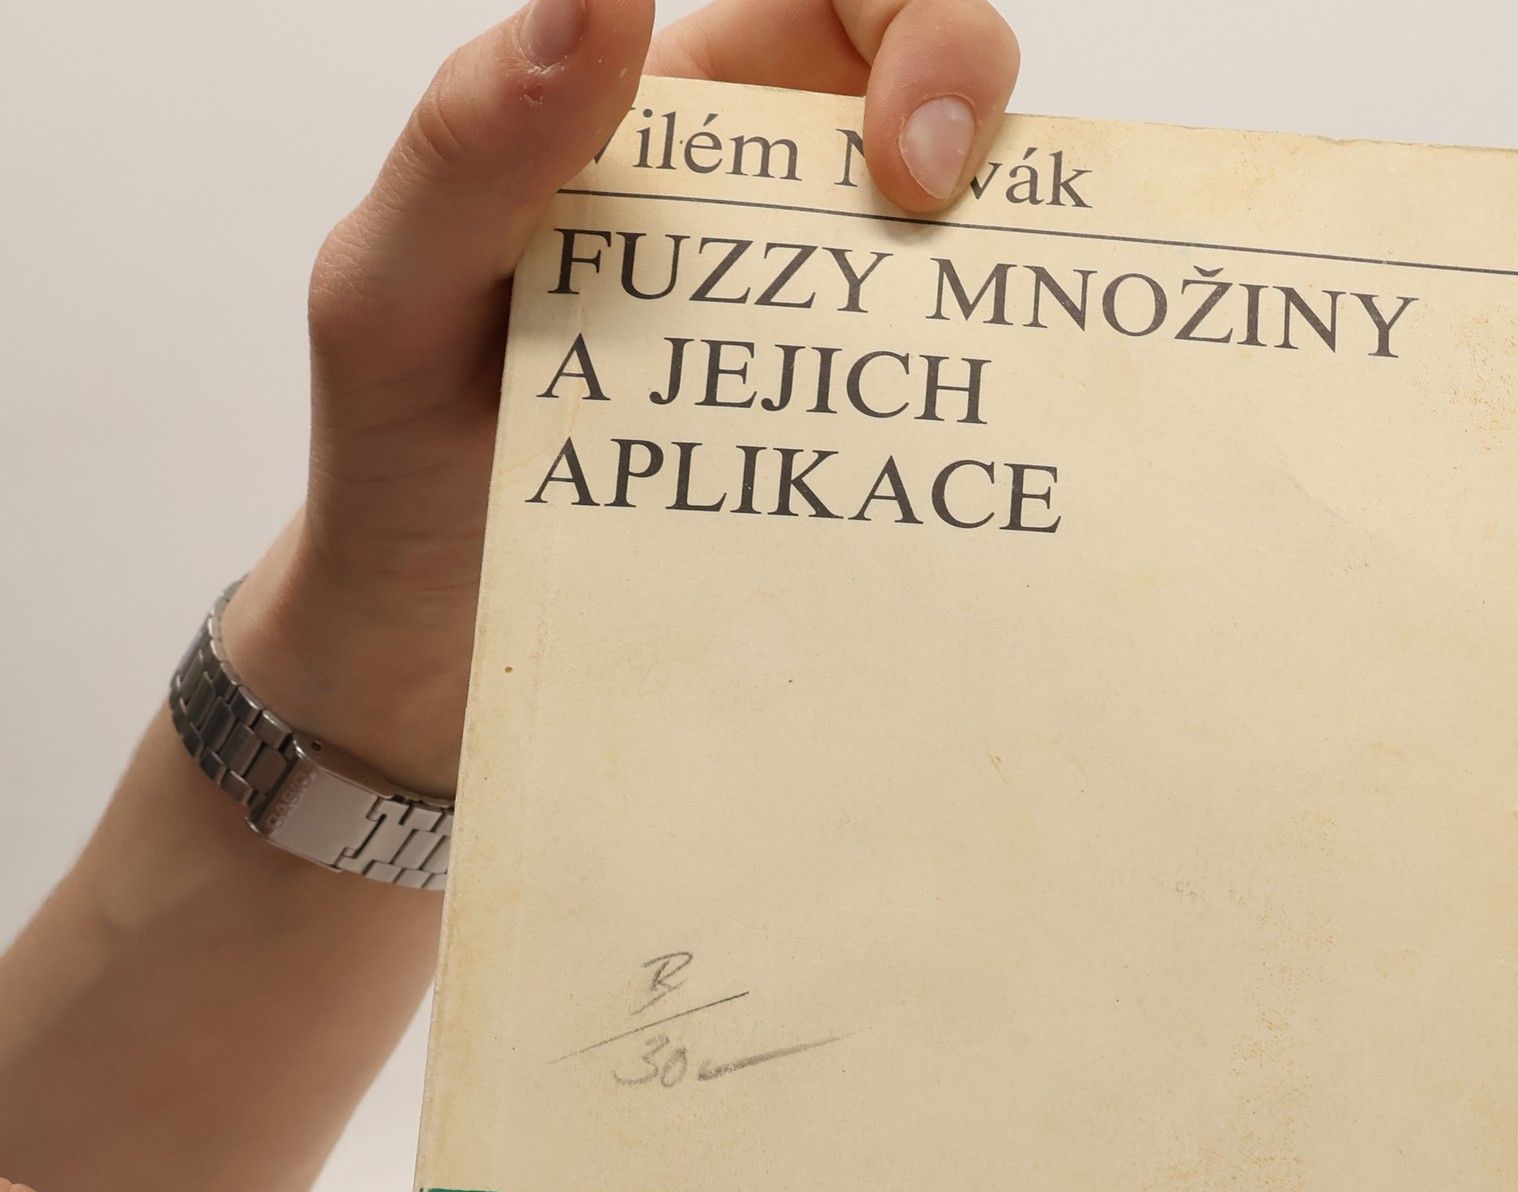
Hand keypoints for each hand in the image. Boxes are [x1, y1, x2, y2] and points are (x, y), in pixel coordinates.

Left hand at [222, 0, 1021, 798]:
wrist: (420, 670)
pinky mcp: (836, 476)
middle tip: (931, 209)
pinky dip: (973, 431)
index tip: (895, 142)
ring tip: (968, 363)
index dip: (906, 26)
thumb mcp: (395, 293)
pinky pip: (938, 430)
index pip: (830, 5)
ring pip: (964, 269)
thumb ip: (472, 144)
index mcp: (660, 139)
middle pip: (937, 98)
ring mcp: (812, 361)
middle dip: (973, 95)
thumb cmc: (395, 465)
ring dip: (992, 286)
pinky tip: (960, 478)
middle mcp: (758, 234)